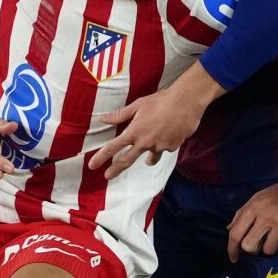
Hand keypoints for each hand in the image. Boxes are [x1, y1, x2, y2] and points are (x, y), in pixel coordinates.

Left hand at [89, 65, 224, 175]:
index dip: (101, 157)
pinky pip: (166, 148)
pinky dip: (165, 143)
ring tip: (147, 161)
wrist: (186, 102)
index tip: (92, 166)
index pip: (113, 147)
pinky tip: (170, 134)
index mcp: (134, 132)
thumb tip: (103, 119)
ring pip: (151, 158)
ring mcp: (159, 146)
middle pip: (127, 160)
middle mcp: (145, 142)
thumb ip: (120, 115)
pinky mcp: (172, 147)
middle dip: (116, 170)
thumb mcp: (138, 105)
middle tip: (108, 176)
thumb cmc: (160, 101)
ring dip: (148, 160)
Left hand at [226, 172, 277, 261]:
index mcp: (253, 208)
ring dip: (271, 247)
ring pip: (267, 250)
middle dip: (252, 251)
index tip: (233, 258)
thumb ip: (243, 213)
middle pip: (248, 246)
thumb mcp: (258, 198)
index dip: (232, 249)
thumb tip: (230, 228)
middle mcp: (264, 215)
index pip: (235, 233)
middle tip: (259, 246)